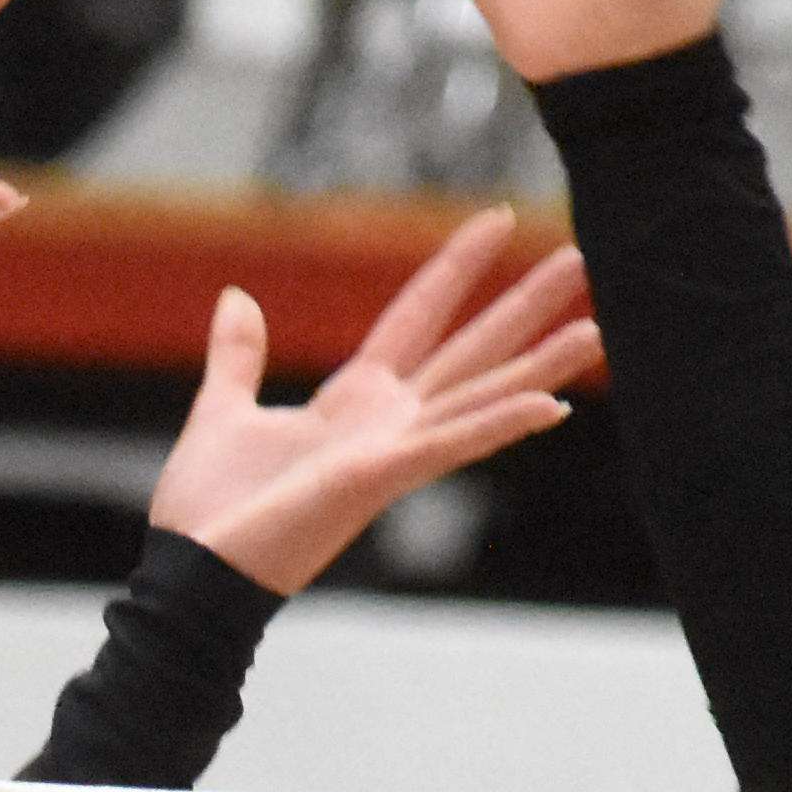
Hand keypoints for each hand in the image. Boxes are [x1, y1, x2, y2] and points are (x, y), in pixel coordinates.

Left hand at [149, 208, 599, 594]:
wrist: (194, 573)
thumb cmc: (210, 510)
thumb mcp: (223, 409)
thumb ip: (239, 357)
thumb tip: (237, 297)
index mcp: (354, 401)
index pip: (418, 316)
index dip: (456, 268)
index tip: (493, 218)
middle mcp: (387, 423)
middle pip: (471, 351)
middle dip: (525, 304)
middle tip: (579, 257)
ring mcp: (392, 451)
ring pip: (482, 395)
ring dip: (541, 364)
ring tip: (597, 327)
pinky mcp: (381, 478)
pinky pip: (452, 444)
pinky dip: (500, 424)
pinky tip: (554, 405)